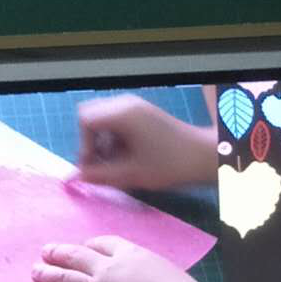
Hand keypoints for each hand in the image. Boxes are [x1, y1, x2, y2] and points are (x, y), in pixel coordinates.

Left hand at [30, 236, 227, 281]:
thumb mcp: (163, 268)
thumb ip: (146, 268)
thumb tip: (139, 274)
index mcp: (130, 254)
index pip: (105, 243)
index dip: (92, 245)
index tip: (85, 246)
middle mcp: (109, 269)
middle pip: (78, 256)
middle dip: (60, 252)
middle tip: (47, 251)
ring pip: (66, 279)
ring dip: (48, 273)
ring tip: (35, 270)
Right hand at [77, 94, 216, 190]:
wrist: (204, 157)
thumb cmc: (170, 165)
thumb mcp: (131, 174)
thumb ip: (99, 176)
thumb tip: (76, 177)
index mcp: (122, 113)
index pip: (85, 120)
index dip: (84, 145)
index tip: (94, 166)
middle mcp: (126, 104)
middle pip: (91, 116)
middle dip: (91, 142)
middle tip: (102, 165)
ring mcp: (136, 107)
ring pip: (104, 120)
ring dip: (104, 142)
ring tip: (118, 164)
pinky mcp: (143, 114)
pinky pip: (117, 122)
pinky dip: (116, 139)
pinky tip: (129, 157)